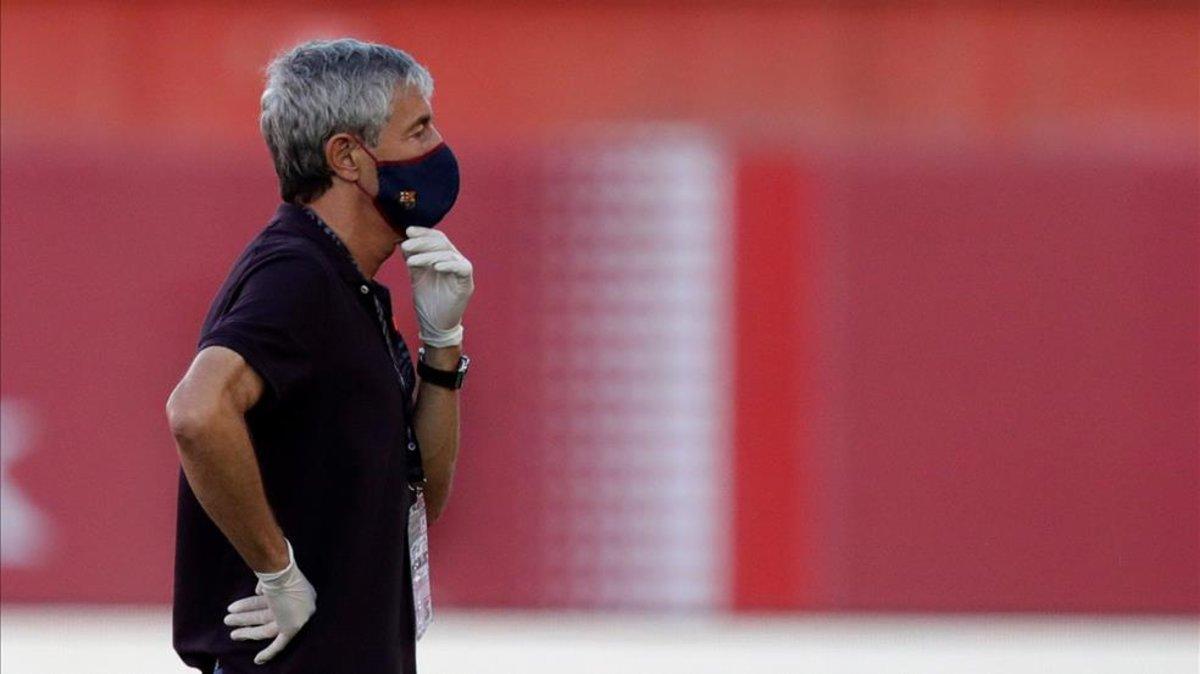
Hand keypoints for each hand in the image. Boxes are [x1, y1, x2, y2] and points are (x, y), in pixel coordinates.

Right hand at [224, 539, 315, 664]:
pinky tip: (258, 660)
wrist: (281, 572)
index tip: (248, 600)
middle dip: (246, 615)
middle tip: (229, 617)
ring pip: (264, 625)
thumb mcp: (270, 576)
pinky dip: (269, 653)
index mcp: (297, 590)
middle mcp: (298, 604)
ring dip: (244, 625)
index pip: (275, 601)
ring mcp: (294, 616)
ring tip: (227, 622)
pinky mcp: (291, 628)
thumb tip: (259, 591)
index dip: (257, 603)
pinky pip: (279, 644)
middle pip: (266, 614)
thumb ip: (266, 585)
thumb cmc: (276, 567)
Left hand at [400, 226, 473, 346]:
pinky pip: (462, 268)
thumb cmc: (427, 300)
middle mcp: (454, 261)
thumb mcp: (416, 276)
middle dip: (423, 242)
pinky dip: (449, 265)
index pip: (437, 238)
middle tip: (406, 246)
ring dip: (429, 256)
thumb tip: (404, 242)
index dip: (424, 232)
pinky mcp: (466, 283)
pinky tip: (436, 267)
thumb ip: (413, 259)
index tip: (408, 231)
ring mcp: (461, 272)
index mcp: (444, 257)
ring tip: (411, 262)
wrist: (434, 324)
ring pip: (449, 254)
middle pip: (442, 243)